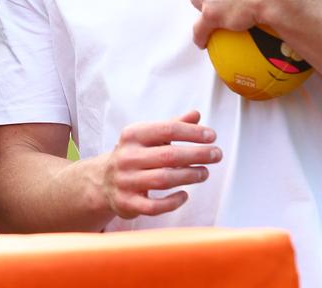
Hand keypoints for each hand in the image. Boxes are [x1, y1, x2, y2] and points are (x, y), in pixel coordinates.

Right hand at [102, 110, 220, 218]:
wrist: (104, 181)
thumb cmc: (135, 155)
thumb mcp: (149, 137)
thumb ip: (173, 126)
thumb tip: (196, 115)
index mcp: (132, 135)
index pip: (167, 130)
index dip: (192, 132)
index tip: (212, 136)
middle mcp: (126, 157)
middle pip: (168, 155)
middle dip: (197, 154)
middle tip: (217, 154)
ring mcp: (126, 181)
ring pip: (163, 180)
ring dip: (189, 176)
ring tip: (205, 173)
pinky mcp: (127, 203)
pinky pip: (154, 206)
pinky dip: (172, 202)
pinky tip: (185, 194)